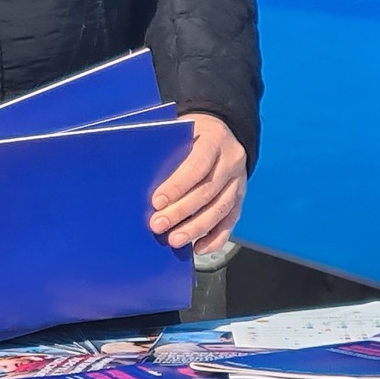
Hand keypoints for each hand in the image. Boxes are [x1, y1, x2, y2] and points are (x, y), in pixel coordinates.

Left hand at [149, 113, 246, 252]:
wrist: (224, 131)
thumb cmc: (195, 133)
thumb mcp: (182, 130)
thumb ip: (168, 149)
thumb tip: (139, 173)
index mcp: (215, 141)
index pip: (197, 165)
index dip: (177, 185)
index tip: (157, 201)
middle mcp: (231, 162)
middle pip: (207, 191)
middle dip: (181, 211)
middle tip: (158, 225)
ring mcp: (238, 182)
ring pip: (220, 209)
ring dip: (196, 228)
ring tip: (175, 240)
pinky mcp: (240, 199)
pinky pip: (230, 222)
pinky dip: (215, 238)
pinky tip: (198, 248)